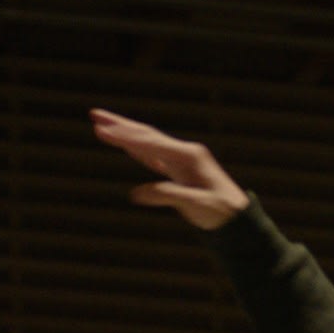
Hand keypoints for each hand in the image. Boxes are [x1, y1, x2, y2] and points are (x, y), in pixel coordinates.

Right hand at [92, 108, 248, 230]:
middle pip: (146, 134)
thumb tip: (137, 194)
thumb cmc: (221, 213)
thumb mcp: (197, 205)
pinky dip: (137, 148)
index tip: (102, 130)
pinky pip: (153, 155)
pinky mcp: (180, 170)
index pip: (150, 143)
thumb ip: (169, 196)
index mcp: (188, 156)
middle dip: (119, 124)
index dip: (125, 137)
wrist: (239, 219)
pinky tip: (125, 144)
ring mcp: (181, 160)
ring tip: (101, 123)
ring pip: (147, 142)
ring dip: (124, 133)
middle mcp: (184, 153)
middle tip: (93, 113)